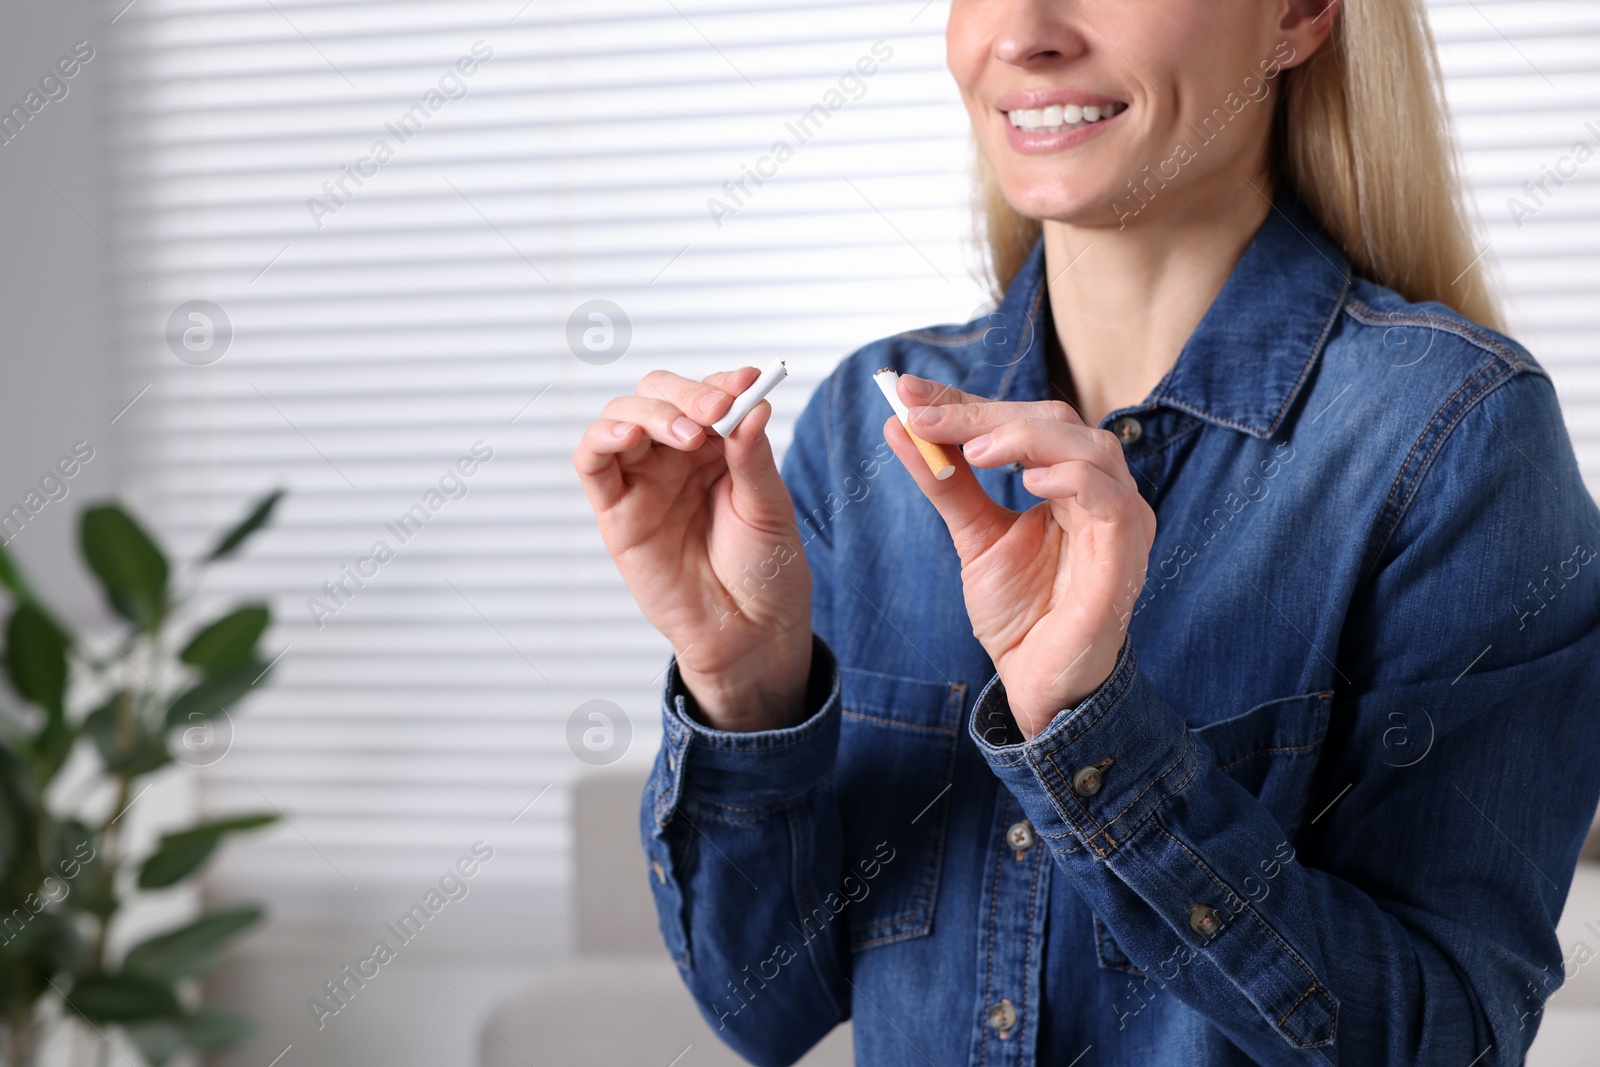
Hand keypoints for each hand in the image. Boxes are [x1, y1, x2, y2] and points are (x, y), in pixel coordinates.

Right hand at [574, 367, 812, 730]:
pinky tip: (628, 436)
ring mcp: (644, 480)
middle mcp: (676, 456)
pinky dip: (602, 438)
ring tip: (686, 433)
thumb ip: (753, 457)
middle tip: (715, 411)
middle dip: (685, 393)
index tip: (747, 381)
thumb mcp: (769, 507)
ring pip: (622, 417)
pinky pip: (593, 463)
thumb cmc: (764, 571)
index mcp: (719, 446)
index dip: (722, 382)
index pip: (707, 393)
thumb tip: (751, 406)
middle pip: (658, 394)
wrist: (749, 632)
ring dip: (649, 411)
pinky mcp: (616, 511)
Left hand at [884, 374, 1154, 737]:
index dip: (967, 402)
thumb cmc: (1022, 614)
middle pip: (1055, 422)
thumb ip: (946, 481)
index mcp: (1071, 482)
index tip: (909, 392)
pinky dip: (1071, 479)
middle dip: (986, 413)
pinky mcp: (1124, 556)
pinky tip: (1029, 482)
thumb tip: (901, 426)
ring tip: (975, 450)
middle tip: (928, 418)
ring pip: (1089, 447)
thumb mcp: (974, 536)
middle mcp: (1102, 493)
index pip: (1024, 420)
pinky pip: (1110, 500)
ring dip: (1026, 438)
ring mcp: (1119, 522)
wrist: (1039, 684)